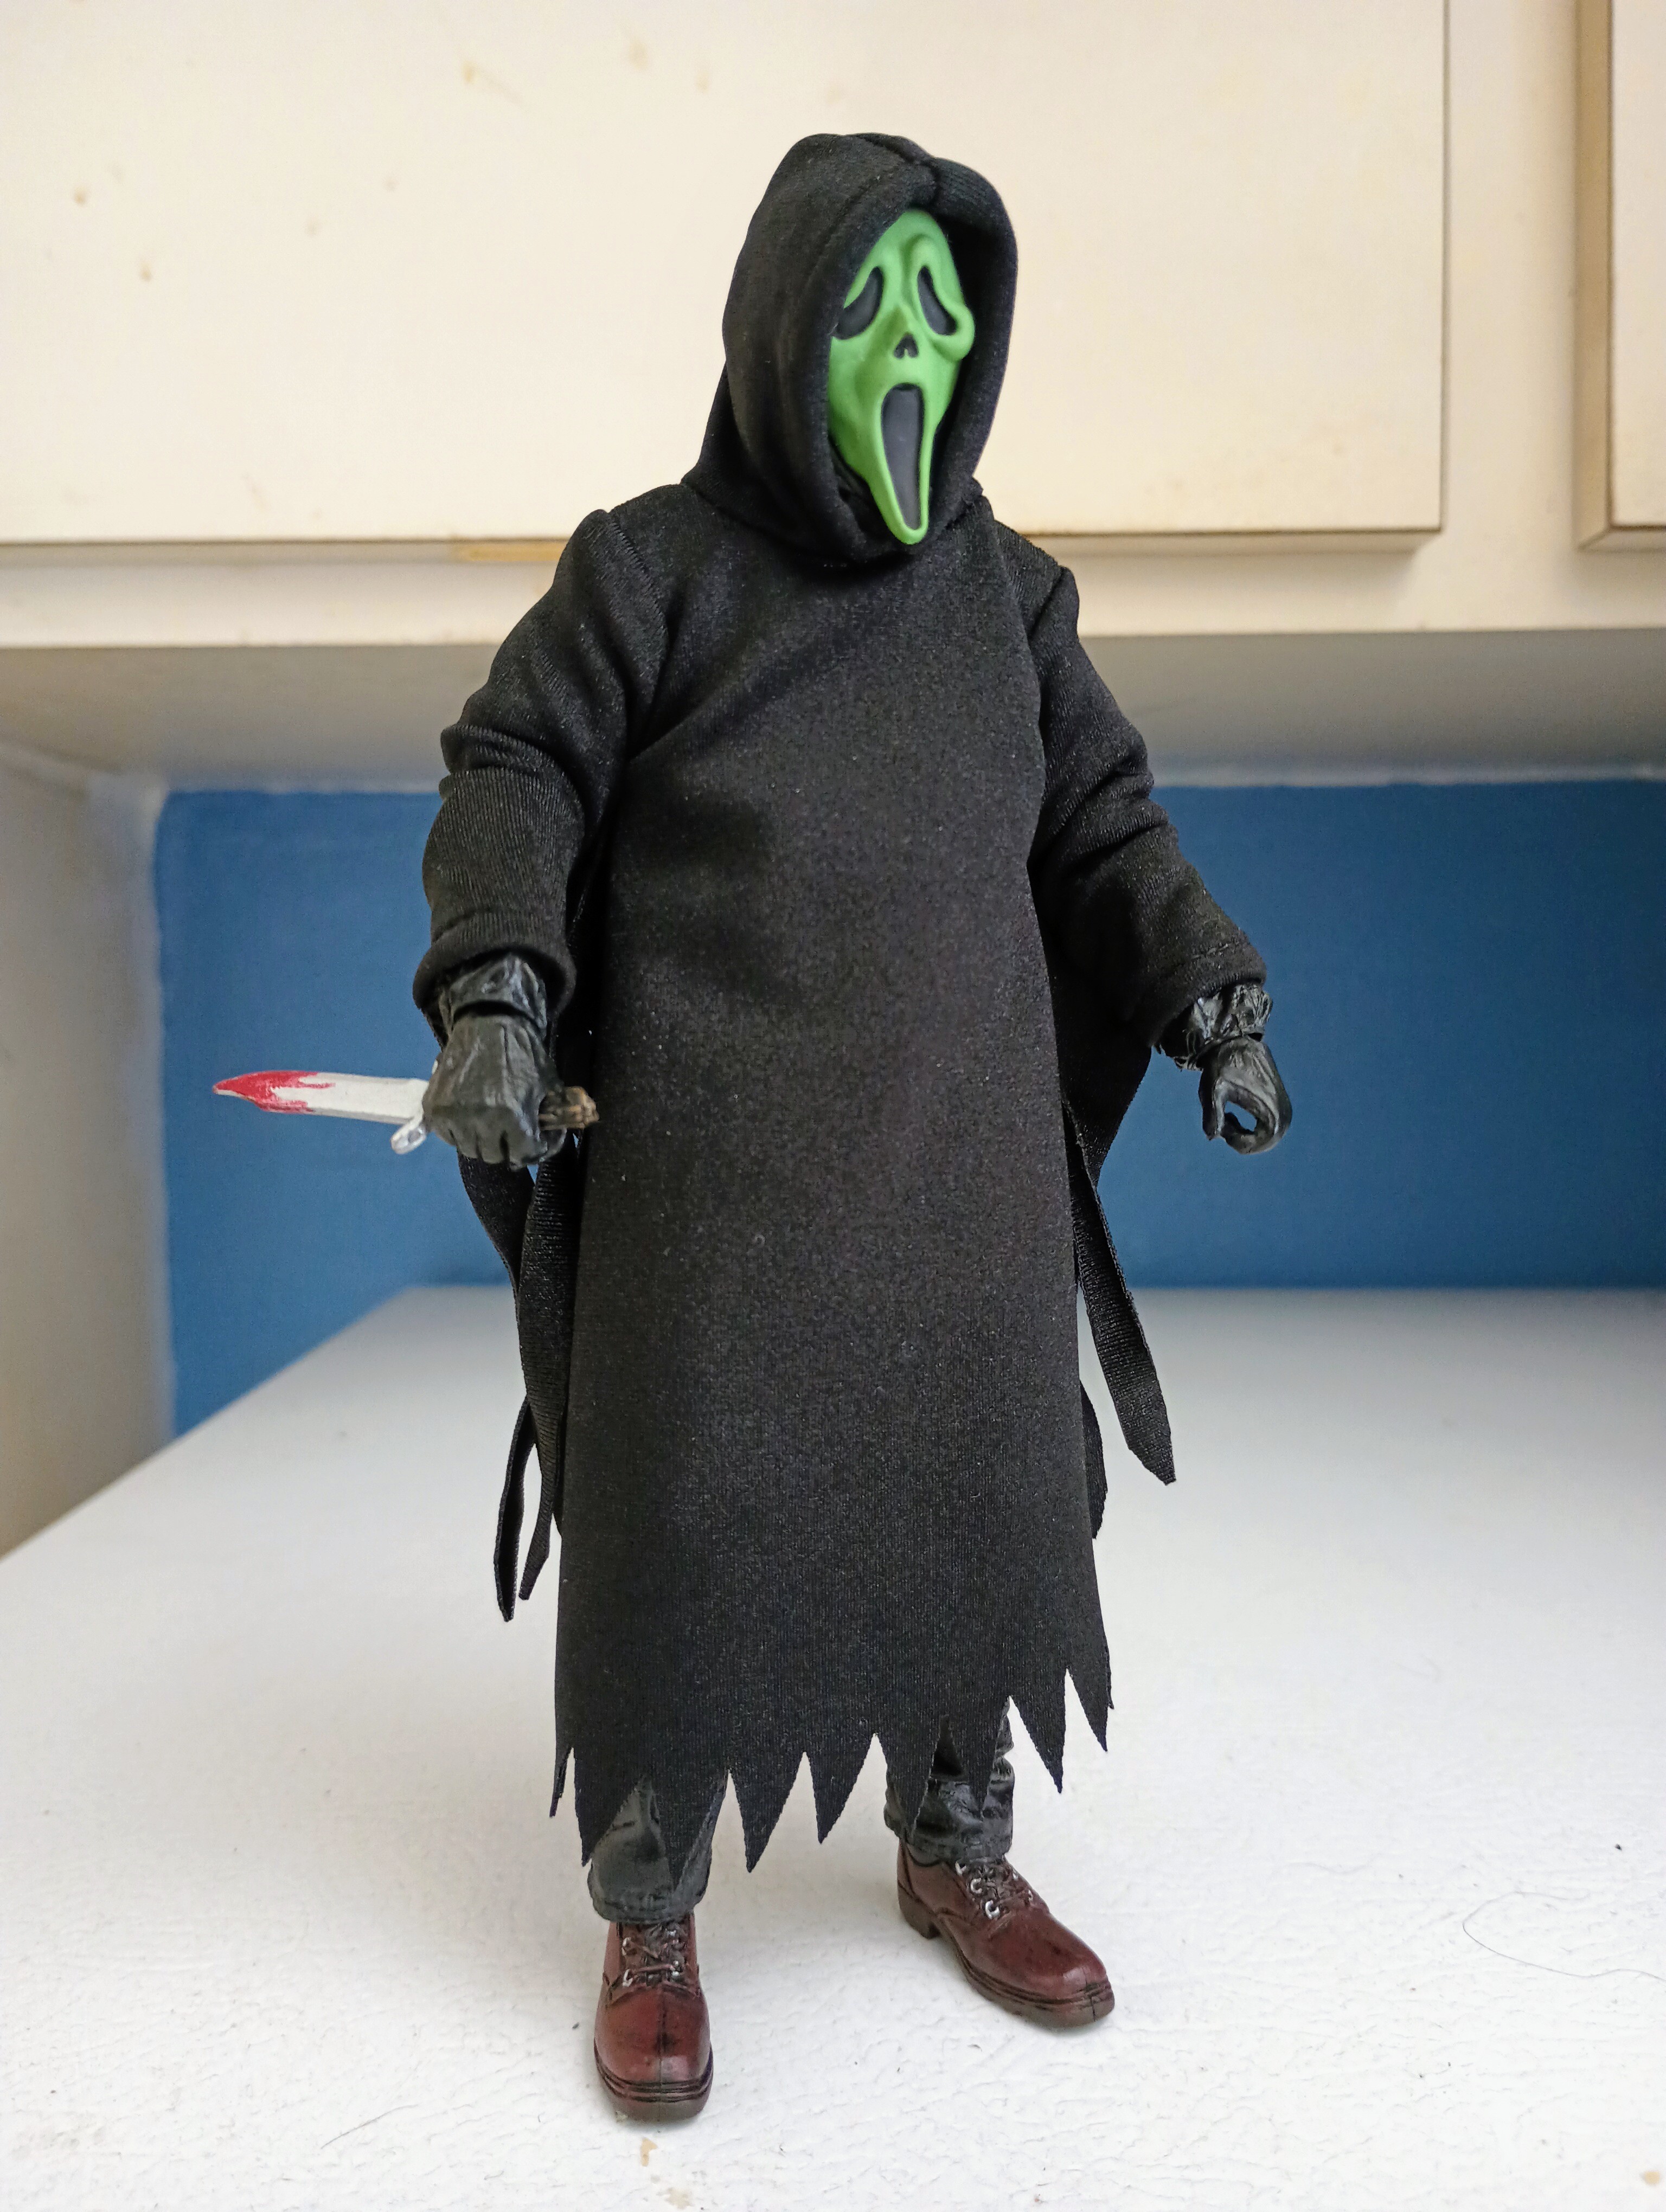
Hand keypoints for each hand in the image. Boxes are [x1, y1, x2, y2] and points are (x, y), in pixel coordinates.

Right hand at [423, 1010, 551, 1165]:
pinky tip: (468, 1116)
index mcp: (513, 1115)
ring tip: (487, 1123)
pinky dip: (458, 1132)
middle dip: (504, 1145)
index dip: (532, 1149)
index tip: (531, 1141)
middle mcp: (482, 1120)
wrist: (488, 1024)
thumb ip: (548, 1119)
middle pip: (493, 1156)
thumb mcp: (546, 1085)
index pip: (523, 1154)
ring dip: (480, 1140)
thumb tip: (549, 1144)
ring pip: (469, 1149)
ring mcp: (454, 1115)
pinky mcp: (434, 1108)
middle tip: (507, 1130)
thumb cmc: (522, 1054)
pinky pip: (446, 1136)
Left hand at [1199, 1037, 1290, 1154]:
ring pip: (1265, 1137)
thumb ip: (1212, 1116)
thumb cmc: (1223, 1066)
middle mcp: (1284, 1113)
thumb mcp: (1212, 1091)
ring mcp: (1285, 1108)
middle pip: (1262, 1144)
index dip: (1235, 1142)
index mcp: (1270, 1112)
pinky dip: (1250, 1128)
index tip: (1221, 1129)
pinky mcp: (1281, 1103)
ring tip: (1226, 1118)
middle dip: (1240, 1140)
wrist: (1237, 1042)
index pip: (1255, 1145)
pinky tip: (1232, 1115)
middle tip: (1223, 1126)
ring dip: (1244, 1135)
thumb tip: (1213, 1137)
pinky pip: (1268, 1127)